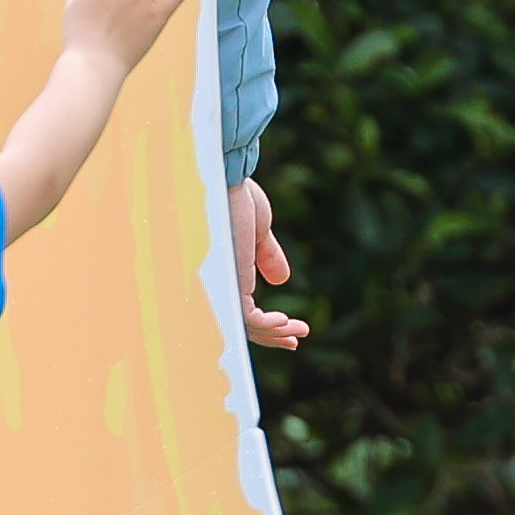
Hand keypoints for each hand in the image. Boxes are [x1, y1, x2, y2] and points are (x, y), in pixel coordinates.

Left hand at [228, 176, 310, 354]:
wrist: (227, 175)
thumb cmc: (234, 195)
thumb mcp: (257, 230)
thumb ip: (265, 256)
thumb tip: (282, 281)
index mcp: (223, 270)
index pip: (238, 307)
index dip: (264, 322)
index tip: (289, 325)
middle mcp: (218, 280)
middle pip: (239, 322)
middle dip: (270, 334)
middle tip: (296, 339)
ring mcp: (221, 282)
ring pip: (243, 324)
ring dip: (273, 332)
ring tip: (297, 333)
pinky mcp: (229, 279)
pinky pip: (245, 316)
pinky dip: (266, 325)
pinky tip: (285, 322)